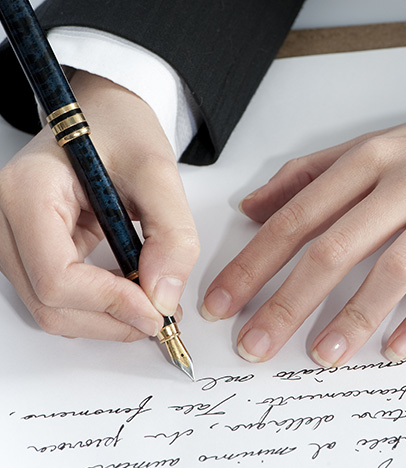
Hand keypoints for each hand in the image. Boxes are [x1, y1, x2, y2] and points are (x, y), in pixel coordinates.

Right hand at [0, 71, 198, 340]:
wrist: (104, 116)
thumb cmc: (122, 130)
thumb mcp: (158, 171)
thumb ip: (171, 234)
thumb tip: (164, 296)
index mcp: (27, 192)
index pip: (56, 276)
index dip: (110, 304)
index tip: (158, 311)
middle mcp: (5, 221)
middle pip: (50, 303)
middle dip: (112, 319)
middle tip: (166, 316)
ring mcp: (13, 241)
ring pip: (52, 310)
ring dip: (107, 320)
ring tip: (156, 304)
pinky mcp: (30, 253)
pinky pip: (59, 298)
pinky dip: (100, 308)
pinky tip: (135, 294)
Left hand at [201, 106, 405, 365]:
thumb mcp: (375, 148)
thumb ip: (310, 175)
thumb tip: (252, 208)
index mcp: (371, 158)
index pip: (300, 216)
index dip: (256, 262)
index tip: (223, 302)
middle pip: (338, 245)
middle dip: (289, 300)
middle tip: (257, 343)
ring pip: (396, 264)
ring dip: (356, 316)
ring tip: (324, 356)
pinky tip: (401, 347)